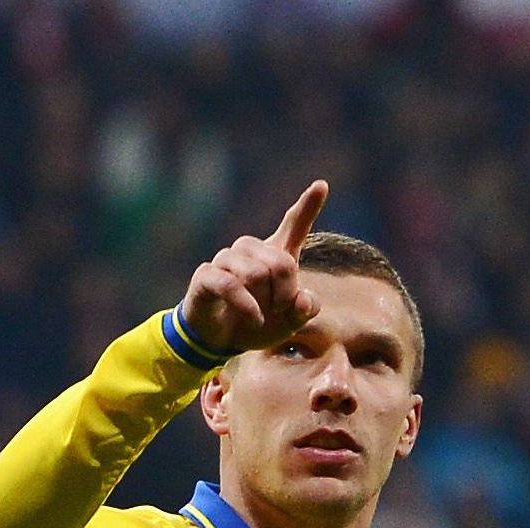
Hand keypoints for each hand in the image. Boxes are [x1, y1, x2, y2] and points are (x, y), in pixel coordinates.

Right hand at [179, 181, 326, 361]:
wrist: (220, 340)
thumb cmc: (257, 322)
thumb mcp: (289, 323)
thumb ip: (305, 310)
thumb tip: (303, 300)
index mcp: (275, 255)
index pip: (293, 225)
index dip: (308, 206)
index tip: (322, 186)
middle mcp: (251, 250)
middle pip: (281, 263)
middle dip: (286, 294)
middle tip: (279, 311)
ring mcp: (226, 259)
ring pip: (256, 274)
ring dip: (265, 302)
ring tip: (261, 316)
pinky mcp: (207, 275)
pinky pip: (232, 285)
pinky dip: (248, 307)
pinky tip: (255, 319)